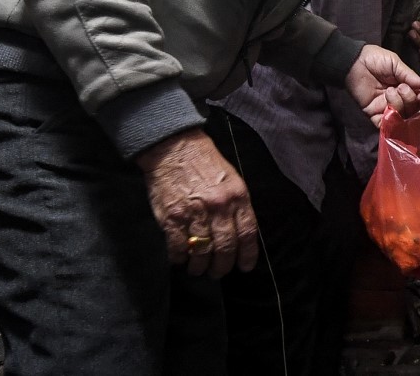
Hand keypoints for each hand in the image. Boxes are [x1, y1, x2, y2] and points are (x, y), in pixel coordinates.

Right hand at [136, 128, 258, 277]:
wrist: (175, 148)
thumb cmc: (205, 163)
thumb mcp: (232, 179)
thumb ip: (238, 205)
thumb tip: (241, 233)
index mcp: (237, 197)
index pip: (248, 233)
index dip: (247, 254)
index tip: (244, 267)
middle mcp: (219, 207)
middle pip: (226, 247)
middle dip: (222, 266)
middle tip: (218, 273)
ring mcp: (195, 213)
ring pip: (202, 251)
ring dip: (200, 266)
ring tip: (198, 269)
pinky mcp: (172, 217)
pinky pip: (178, 246)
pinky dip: (179, 257)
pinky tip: (179, 259)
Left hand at [346, 44, 419, 125]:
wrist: (355, 61)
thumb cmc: (376, 59)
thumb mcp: (396, 64)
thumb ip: (409, 75)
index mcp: (405, 88)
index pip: (418, 100)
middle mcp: (397, 101)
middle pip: (411, 110)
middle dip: (410, 100)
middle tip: (401, 87)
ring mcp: (385, 108)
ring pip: (400, 118)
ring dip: (399, 104)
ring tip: (390, 91)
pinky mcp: (373, 114)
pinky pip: (384, 125)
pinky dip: (389, 120)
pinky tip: (388, 106)